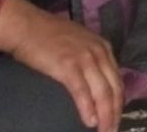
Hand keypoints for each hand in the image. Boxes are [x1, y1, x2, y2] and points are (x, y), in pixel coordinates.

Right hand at [0, 0, 122, 131]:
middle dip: (115, 113)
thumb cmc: (49, 36)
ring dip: (105, 116)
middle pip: (114, 89)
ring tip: (104, 131)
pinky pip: (82, 92)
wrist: (27, 26)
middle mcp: (99, 53)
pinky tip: (89, 122)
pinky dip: (87, 108)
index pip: (117, 80)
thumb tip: (93, 83)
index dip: (119, 102)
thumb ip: (91, 59)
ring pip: (102, 93)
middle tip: (112, 131)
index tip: (117, 118)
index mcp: (103, 48)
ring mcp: (85, 59)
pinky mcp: (68, 66)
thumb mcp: (80, 43)